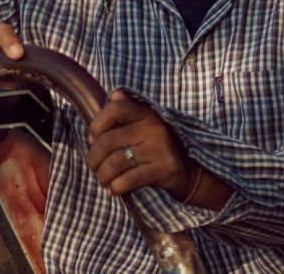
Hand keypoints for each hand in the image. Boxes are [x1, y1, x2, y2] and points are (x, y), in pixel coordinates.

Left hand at [86, 90, 231, 208]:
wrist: (192, 172)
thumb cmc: (158, 148)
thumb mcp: (145, 126)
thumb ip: (128, 112)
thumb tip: (114, 94)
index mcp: (147, 113)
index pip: (115, 109)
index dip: (97, 123)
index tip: (92, 138)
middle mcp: (154, 127)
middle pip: (110, 140)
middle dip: (94, 157)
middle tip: (93, 166)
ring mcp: (160, 148)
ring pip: (117, 161)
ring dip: (103, 174)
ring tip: (102, 179)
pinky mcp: (165, 169)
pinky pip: (130, 179)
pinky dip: (116, 186)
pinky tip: (113, 189)